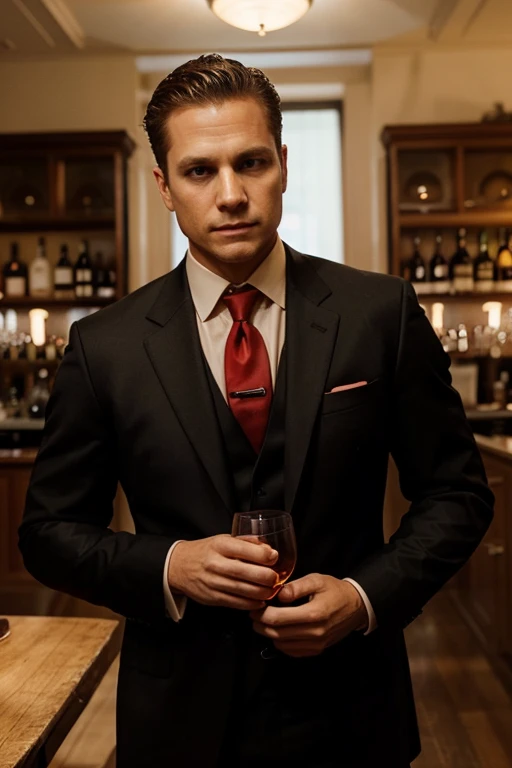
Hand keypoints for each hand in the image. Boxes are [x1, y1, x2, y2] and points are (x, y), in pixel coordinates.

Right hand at [167, 535, 278, 609]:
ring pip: (242, 590)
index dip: (263, 554)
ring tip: (272, 590)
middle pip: (245, 572)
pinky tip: (260, 601)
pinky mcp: (212, 597)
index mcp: (219, 545)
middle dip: (265, 576)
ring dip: (262, 592)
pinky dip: (251, 603)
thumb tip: (268, 548)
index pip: (244, 549)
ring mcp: (213, 582)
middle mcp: (215, 563)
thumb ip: (245, 542)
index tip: (274, 556)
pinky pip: (236, 603)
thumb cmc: (205, 551)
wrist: (178, 566)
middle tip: (276, 578)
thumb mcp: (222, 539)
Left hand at [249, 574, 368, 656]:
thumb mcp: (316, 580)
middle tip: (254, 614)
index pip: (277, 619)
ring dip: (269, 633)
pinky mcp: (316, 650)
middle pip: (276, 633)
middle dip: (260, 624)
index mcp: (314, 613)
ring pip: (281, 644)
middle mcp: (315, 633)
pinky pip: (291, 651)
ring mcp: (316, 644)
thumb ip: (296, 586)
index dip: (261, 614)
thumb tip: (279, 595)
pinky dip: (280, 641)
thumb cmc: (335, 590)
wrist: (356, 606)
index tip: (255, 606)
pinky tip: (279, 629)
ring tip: (265, 620)